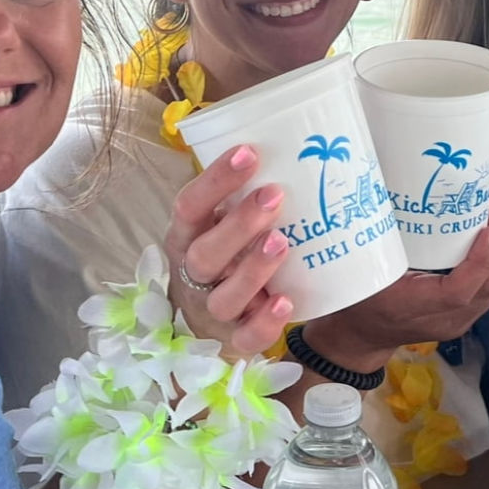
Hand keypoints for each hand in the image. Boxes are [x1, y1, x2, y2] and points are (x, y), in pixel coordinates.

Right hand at [163, 144, 293, 357]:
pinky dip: (264, 324)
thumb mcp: (223, 221)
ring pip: (225, 295)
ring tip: (282, 242)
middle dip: (238, 224)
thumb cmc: (227, 253)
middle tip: (274, 194)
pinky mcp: (233, 341)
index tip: (249, 152)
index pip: (190, 205)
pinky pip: (246, 338)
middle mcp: (194, 273)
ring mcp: (213, 310)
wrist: (209, 320)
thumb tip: (300, 147)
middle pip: (205, 253)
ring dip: (253, 269)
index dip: (215, 180)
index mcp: (188, 236)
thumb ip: (245, 195)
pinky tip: (285, 302)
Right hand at [305, 205, 488, 371]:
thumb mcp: (366, 266)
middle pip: (486, 287)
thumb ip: (384, 238)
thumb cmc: (358, 297)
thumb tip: (404, 193)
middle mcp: (440, 320)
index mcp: (411, 306)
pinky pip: (487, 291)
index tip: (487, 227)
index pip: (457, 291)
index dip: (478, 259)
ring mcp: (455, 323)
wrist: (361, 336)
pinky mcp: (462, 319)